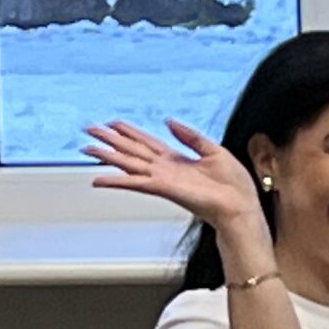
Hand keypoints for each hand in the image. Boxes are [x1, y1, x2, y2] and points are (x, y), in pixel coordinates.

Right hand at [82, 119, 266, 231]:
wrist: (241, 207)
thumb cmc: (235, 186)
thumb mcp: (215, 151)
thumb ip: (191, 136)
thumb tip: (168, 121)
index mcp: (178, 160)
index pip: (148, 142)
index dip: (130, 131)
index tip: (113, 123)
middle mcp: (166, 169)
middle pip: (132, 150)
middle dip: (111, 140)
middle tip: (89, 130)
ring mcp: (162, 179)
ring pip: (128, 164)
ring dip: (107, 156)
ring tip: (87, 148)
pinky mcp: (163, 188)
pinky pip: (135, 183)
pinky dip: (115, 181)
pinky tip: (98, 179)